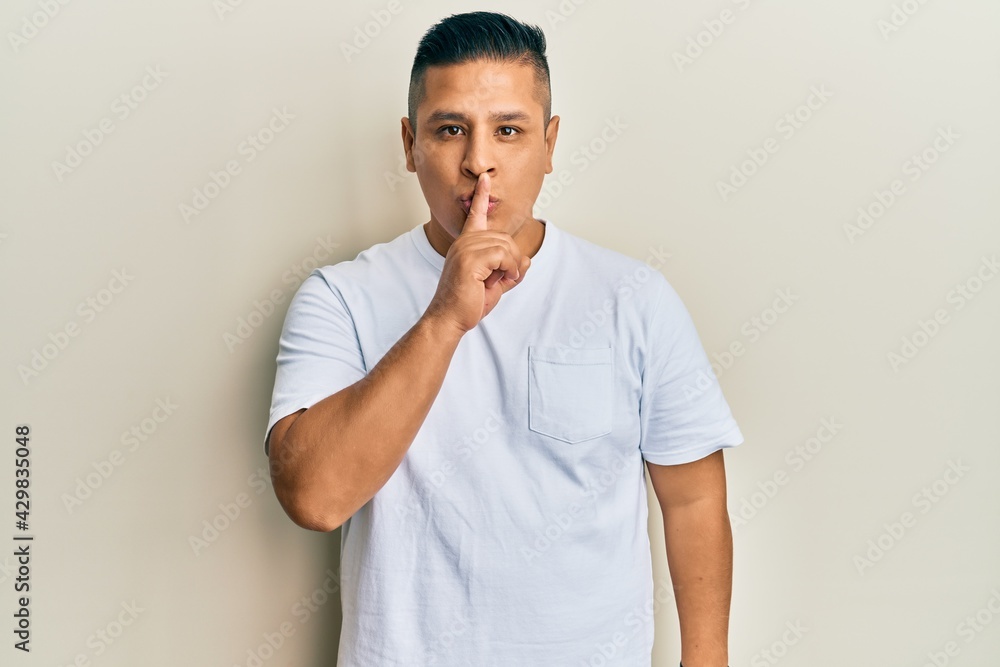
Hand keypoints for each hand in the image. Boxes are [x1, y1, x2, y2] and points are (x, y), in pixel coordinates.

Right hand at [424, 172, 530, 333]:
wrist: (450, 318)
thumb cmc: (468, 302)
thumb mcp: (495, 284)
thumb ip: (510, 270)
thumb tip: (527, 260)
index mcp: (466, 244)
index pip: (475, 214)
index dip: (481, 196)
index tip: (484, 179)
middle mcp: (463, 242)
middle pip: (503, 237)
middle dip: (512, 259)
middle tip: (506, 278)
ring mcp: (464, 249)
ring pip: (505, 246)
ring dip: (511, 266)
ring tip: (501, 280)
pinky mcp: (469, 260)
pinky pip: (502, 255)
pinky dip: (509, 269)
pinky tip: (500, 281)